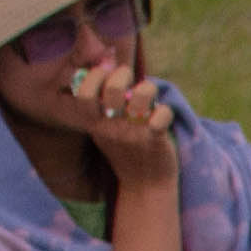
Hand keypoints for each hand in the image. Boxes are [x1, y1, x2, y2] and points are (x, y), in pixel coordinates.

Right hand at [50, 59, 177, 184]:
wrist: (146, 187)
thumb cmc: (126, 151)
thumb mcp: (105, 130)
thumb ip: (102, 104)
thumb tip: (105, 63)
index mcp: (96, 124)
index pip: (84, 94)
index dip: (94, 77)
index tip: (104, 73)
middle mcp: (112, 128)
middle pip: (114, 90)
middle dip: (122, 74)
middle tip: (129, 76)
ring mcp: (134, 134)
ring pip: (142, 97)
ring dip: (148, 88)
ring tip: (149, 93)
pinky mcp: (155, 141)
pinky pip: (162, 115)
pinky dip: (165, 110)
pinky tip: (163, 114)